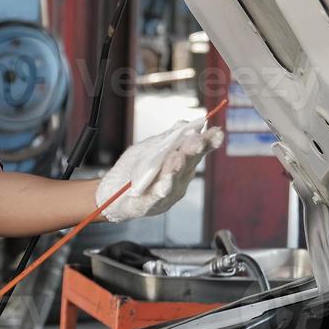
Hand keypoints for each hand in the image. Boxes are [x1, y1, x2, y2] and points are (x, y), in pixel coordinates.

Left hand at [97, 116, 224, 221]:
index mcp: (182, 163)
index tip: (217, 133)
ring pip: (174, 179)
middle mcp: (180, 178)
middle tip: (198, 141)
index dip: (209, 142)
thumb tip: (185, 124)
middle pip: (189, 163)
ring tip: (178, 157)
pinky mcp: (151, 204)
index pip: (198, 150)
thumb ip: (167, 139)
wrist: (112, 192)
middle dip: (194, 151)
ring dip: (176, 168)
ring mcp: (168, 192)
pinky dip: (161, 188)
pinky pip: (157, 195)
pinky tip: (164, 183)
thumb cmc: (133, 170)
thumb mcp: (149, 149)